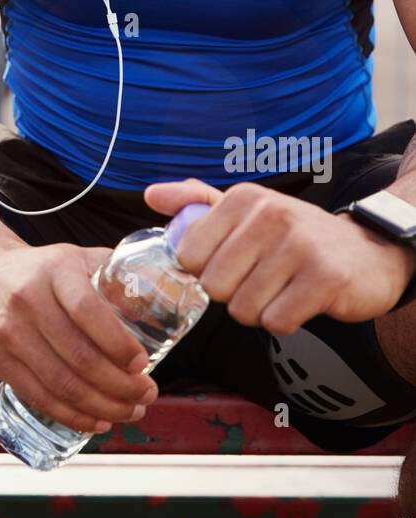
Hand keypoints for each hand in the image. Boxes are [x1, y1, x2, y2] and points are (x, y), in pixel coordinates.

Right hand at [0, 242, 157, 433]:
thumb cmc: (41, 270)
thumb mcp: (74, 257)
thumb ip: (112, 271)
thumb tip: (162, 288)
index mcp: (55, 271)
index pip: (89, 311)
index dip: (118, 343)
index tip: (143, 363)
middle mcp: (27, 299)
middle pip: (79, 357)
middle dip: (120, 386)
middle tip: (147, 396)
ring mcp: (8, 332)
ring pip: (61, 383)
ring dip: (101, 407)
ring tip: (128, 412)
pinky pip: (38, 396)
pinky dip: (71, 416)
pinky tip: (96, 421)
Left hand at [143, 177, 415, 330]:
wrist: (367, 253)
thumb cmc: (295, 236)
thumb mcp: (248, 211)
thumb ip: (197, 205)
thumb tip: (150, 195)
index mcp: (244, 198)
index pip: (188, 254)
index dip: (205, 270)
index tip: (231, 264)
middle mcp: (271, 215)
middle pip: (215, 285)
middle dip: (233, 294)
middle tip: (261, 280)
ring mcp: (300, 245)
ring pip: (244, 309)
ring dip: (260, 311)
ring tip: (281, 289)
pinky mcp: (325, 279)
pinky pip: (276, 322)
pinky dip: (284, 322)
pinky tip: (299, 302)